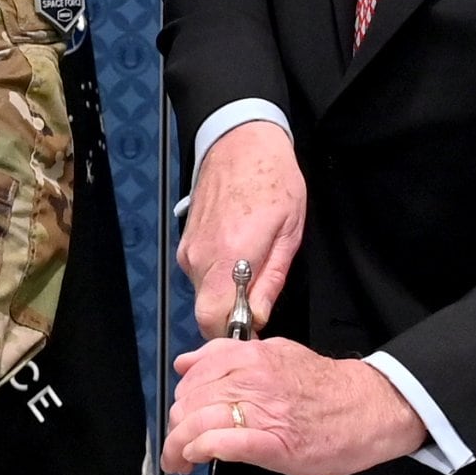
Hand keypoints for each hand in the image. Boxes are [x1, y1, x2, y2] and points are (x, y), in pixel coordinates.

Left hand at [163, 338, 426, 474]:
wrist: (370, 408)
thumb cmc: (325, 388)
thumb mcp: (275, 355)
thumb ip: (226, 357)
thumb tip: (185, 362)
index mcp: (251, 356)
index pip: (192, 376)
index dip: (180, 401)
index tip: (180, 419)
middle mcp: (252, 378)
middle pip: (189, 403)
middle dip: (175, 428)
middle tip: (177, 448)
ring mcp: (263, 411)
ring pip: (198, 423)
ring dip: (179, 446)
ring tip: (178, 461)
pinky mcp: (273, 443)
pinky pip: (222, 443)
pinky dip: (201, 450)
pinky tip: (196, 459)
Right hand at [179, 121, 304, 337]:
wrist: (240, 141)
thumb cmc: (272, 179)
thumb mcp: (290, 232)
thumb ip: (271, 279)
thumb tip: (258, 317)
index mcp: (229, 255)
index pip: (214, 320)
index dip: (234, 333)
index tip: (255, 332)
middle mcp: (201, 257)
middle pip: (208, 311)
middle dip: (233, 314)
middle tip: (261, 300)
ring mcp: (189, 250)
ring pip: (204, 294)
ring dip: (227, 293)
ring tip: (252, 265)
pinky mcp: (185, 243)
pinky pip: (200, 276)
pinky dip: (218, 276)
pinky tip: (238, 253)